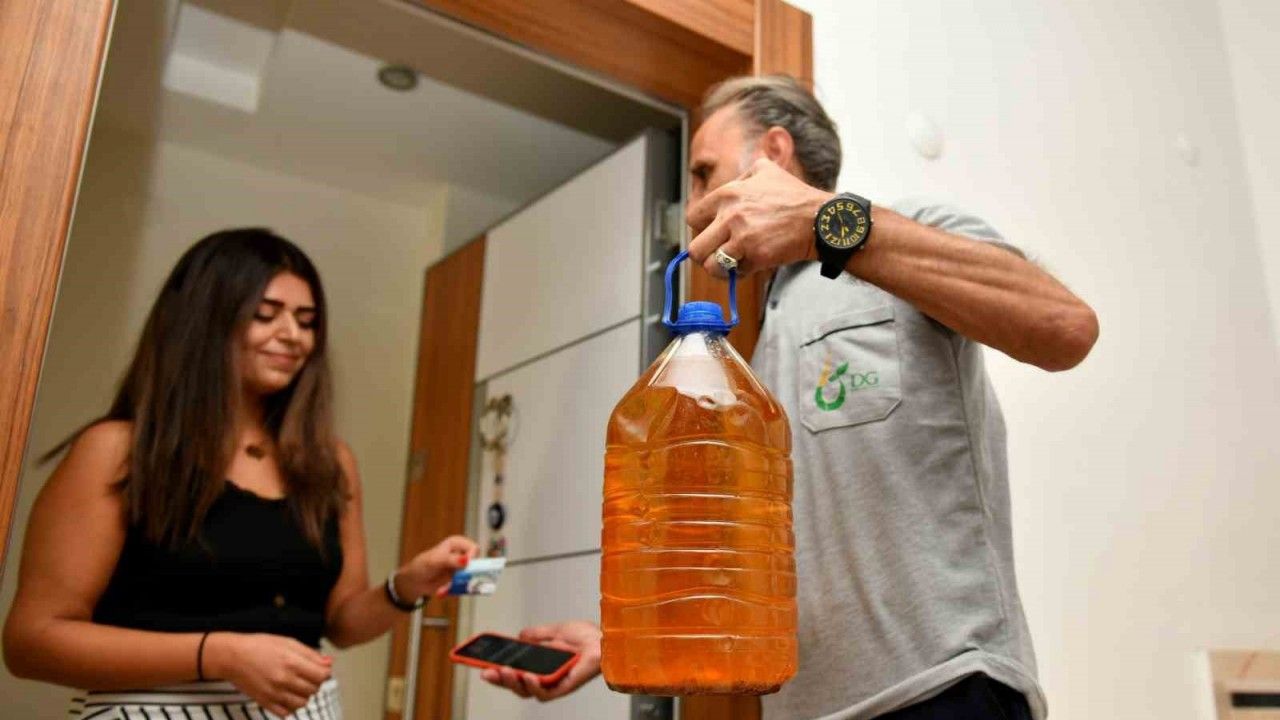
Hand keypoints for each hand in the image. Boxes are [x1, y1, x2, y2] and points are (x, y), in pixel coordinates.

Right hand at [204, 632, 331, 716]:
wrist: (233, 657)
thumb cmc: (261, 646)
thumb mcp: (288, 642)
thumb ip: (311, 654)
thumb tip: (329, 663)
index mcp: (292, 663)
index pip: (322, 675)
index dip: (324, 672)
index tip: (318, 669)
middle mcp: (284, 680)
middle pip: (314, 689)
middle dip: (314, 682)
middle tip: (306, 675)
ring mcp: (274, 693)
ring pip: (303, 703)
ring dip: (304, 695)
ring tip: (296, 685)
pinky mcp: (265, 703)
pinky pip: (287, 713)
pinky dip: (291, 706)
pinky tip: (287, 695)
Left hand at [397, 535, 477, 599]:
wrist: (415, 581)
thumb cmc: (422, 566)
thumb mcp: (435, 561)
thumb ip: (451, 560)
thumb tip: (466, 560)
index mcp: (457, 543)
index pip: (473, 548)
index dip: (472, 558)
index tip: (466, 567)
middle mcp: (462, 555)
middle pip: (476, 564)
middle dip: (466, 576)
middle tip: (455, 581)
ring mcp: (462, 568)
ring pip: (472, 577)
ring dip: (459, 585)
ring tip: (445, 588)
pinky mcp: (460, 580)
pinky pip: (465, 586)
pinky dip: (455, 590)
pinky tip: (443, 591)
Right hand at [480, 620, 601, 701]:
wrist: (604, 638)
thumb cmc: (586, 636)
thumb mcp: (554, 631)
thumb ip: (535, 635)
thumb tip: (519, 637)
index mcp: (540, 663)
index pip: (513, 670)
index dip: (496, 670)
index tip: (480, 664)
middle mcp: (544, 676)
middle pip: (515, 684)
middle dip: (499, 679)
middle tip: (487, 672)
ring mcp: (552, 684)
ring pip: (525, 691)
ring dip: (512, 683)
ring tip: (504, 671)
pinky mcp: (562, 688)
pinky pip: (544, 693)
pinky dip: (533, 686)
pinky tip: (527, 676)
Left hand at [687, 157, 832, 277]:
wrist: (819, 219)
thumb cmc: (794, 196)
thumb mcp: (766, 171)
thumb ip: (743, 176)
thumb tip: (732, 182)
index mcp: (728, 193)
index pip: (693, 218)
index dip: (701, 229)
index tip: (711, 234)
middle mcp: (730, 215)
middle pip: (696, 247)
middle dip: (705, 255)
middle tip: (716, 255)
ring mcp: (742, 237)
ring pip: (711, 265)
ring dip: (720, 268)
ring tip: (732, 264)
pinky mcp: (756, 256)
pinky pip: (736, 273)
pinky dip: (741, 273)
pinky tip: (752, 264)